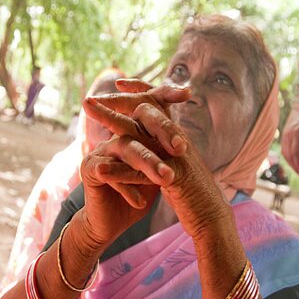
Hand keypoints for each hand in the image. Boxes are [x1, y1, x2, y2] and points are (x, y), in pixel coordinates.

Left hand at [87, 90, 232, 241]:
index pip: (160, 104)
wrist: (212, 216)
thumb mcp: (177, 164)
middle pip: (147, 111)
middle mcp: (178, 140)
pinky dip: (121, 171)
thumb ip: (167, 148)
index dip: (142, 90)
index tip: (120, 82)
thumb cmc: (192, 192)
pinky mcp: (176, 178)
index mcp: (177, 137)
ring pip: (142, 135)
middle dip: (117, 102)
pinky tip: (99, 169)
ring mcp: (178, 157)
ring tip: (87, 116)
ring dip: (112, 122)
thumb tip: (155, 138)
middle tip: (88, 101)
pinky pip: (143, 172)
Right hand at [281, 101, 298, 177]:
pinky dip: (288, 157)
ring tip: (298, 169)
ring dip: (291, 163)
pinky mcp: (283, 135)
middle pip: (289, 155)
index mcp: (297, 133)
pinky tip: (294, 161)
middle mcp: (288, 135)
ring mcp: (284, 135)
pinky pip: (284, 149)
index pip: (295, 153)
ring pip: (285, 153)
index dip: (298, 165)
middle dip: (295, 166)